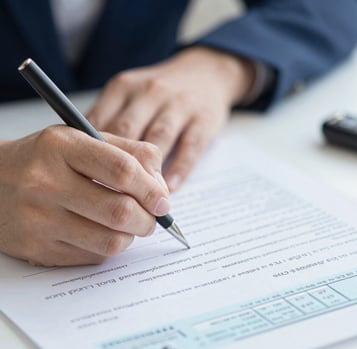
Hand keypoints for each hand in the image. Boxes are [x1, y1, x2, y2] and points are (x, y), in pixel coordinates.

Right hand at [0, 127, 168, 265]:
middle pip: (120, 211)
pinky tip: (103, 231)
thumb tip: (161, 185)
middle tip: (153, 216)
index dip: (152, 188)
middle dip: (149, 219)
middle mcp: (45, 183)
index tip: (163, 200)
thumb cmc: (46, 159)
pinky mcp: (37, 249)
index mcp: (61, 147)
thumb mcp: (83, 139)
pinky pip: (93, 257)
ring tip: (130, 224)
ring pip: (110, 241)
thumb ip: (129, 153)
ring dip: (132, 236)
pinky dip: (109, 246)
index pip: (122, 170)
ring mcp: (39, 220)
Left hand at [87, 47, 253, 190]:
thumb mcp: (129, 95)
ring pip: (158, 139)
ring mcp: (179, 105)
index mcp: (123, 88)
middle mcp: (150, 93)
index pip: (99, 122)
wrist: (205, 73)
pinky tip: (170, 188)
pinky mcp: (204, 120)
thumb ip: (107, 121)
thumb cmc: (158, 94)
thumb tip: (85, 159)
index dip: (89, 153)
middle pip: (127, 131)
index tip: (85, 180)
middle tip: (109, 196)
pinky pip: (190, 148)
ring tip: (141, 199)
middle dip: (117, 166)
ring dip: (149, 171)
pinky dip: (179, 169)